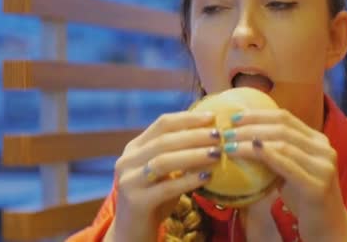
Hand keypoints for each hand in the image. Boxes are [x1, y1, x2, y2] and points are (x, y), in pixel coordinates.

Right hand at [109, 111, 220, 240]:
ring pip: (163, 160)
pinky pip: (165, 187)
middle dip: (194, 136)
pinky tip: (206, 178)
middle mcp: (127, 160)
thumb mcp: (165, 172)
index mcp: (135, 147)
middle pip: (164, 140)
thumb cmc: (155, 199)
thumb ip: (179, 154)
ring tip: (216, 154)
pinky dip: (187, 180)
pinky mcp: (135, 201)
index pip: (162, 124)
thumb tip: (212, 136)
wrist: (132, 232)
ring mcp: (128, 180)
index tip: (212, 117)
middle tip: (219, 136)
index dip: (188, 118)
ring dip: (193, 155)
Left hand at [224, 109, 346, 241]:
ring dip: (251, 143)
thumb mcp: (291, 169)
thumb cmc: (304, 198)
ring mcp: (323, 167)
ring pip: (283, 145)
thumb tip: (242, 138)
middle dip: (250, 128)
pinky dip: (268, 156)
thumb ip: (276, 152)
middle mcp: (323, 149)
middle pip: (282, 128)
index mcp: (317, 140)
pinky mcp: (317, 186)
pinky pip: (288, 166)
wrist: (328, 228)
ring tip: (229, 146)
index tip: (233, 117)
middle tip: (226, 133)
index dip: (258, 115)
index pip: (285, 117)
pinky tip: (250, 152)